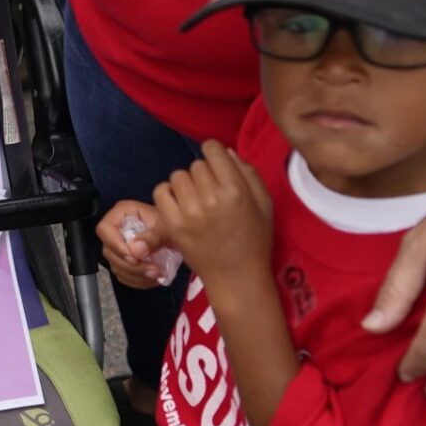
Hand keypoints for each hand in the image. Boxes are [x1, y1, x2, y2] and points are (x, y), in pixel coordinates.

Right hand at [96, 198, 169, 289]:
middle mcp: (116, 229)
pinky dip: (136, 280)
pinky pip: (122, 275)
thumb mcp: (166, 227)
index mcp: (122, 213)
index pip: (105, 229)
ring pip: (116, 266)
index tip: (135, 258)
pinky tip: (152, 279)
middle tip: (153, 270)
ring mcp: (118, 246)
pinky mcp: (123, 260)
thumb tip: (136, 251)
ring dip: (136, 275)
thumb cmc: (172, 225)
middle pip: (110, 251)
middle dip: (131, 265)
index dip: (116, 245)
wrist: (180, 235)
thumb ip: (152, 237)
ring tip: (157, 275)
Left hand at [151, 141, 272, 289]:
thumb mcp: (265, 203)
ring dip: (186, 185)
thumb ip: (248, 172)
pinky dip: (169, 195)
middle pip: (196, 164)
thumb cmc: (255, 240)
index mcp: (235, 189)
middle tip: (211, 193)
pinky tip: (181, 206)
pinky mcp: (173, 224)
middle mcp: (210, 197)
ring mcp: (189, 211)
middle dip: (203, 175)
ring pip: (178, 176)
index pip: (212, 149)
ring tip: (196, 200)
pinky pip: (161, 192)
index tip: (217, 167)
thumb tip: (225, 150)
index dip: (214, 154)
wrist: (237, 276)